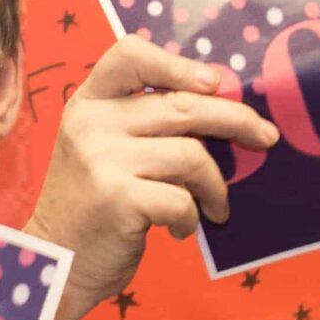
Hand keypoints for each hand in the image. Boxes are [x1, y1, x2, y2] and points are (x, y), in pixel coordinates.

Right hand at [23, 34, 278, 319]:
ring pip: (192, 155)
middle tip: (265, 138)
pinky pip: (183, 199)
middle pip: (183, 105)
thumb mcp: (101, 149)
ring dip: (215, 186)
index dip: (178, 64)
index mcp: (87, 104)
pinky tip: (182, 229)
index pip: (130, 55)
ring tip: (215, 206)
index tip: (213, 83)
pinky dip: (192, 218)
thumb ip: (142, 123)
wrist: (54, 263)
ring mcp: (101, 160)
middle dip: (236, 120)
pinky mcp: (118, 199)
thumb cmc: (91, 206)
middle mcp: (91, 125)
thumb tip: (222, 105)